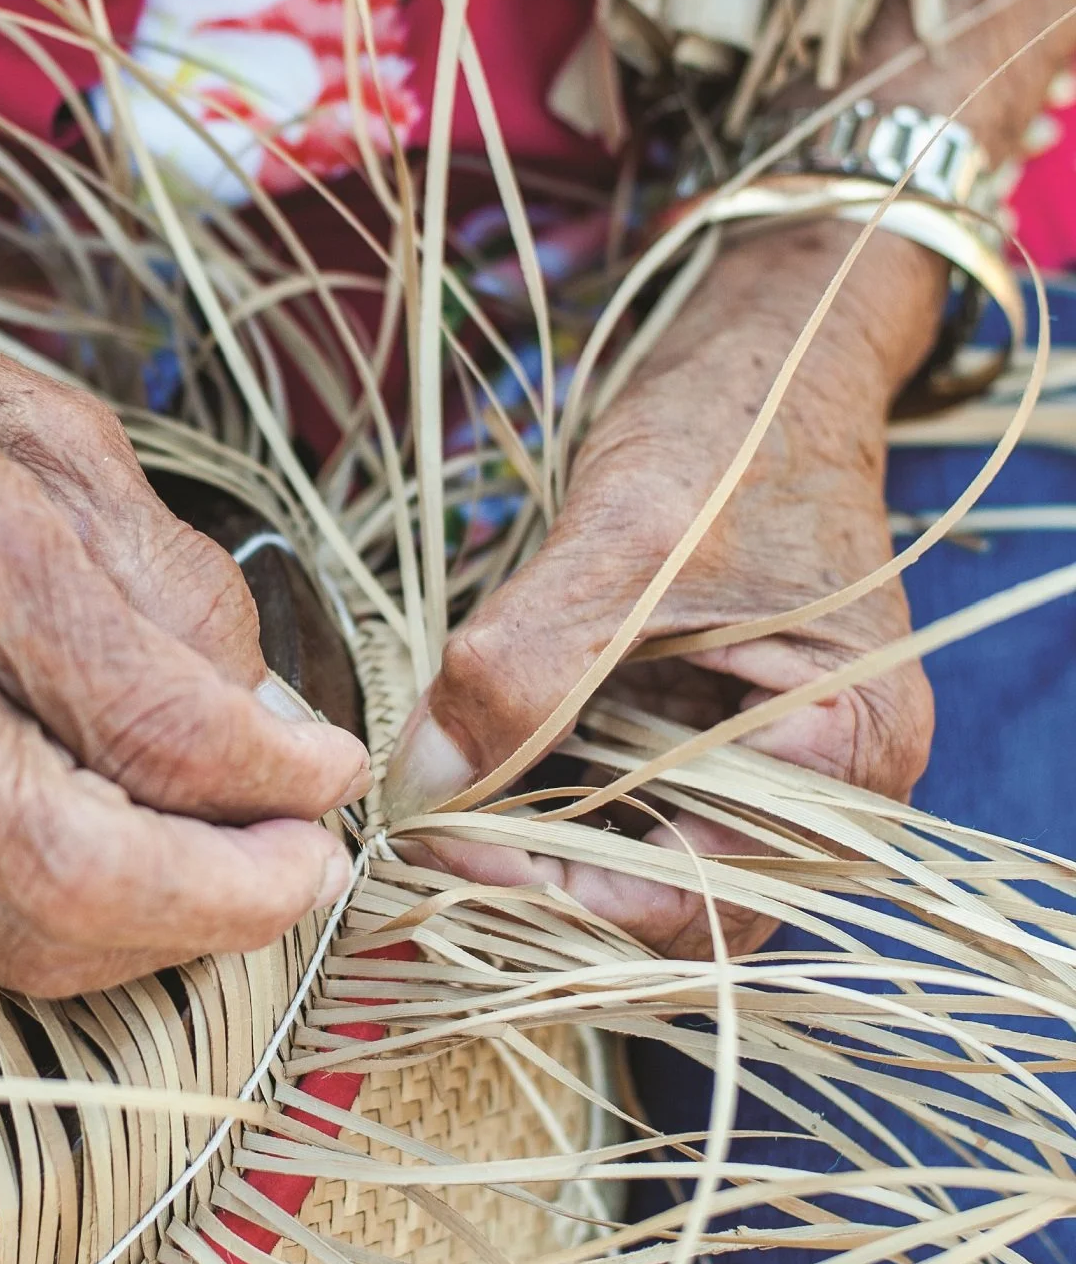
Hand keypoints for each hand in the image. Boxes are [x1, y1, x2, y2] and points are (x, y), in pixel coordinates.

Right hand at [0, 256, 367, 995]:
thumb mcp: (45, 424)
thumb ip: (167, 580)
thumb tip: (273, 724)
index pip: (141, 720)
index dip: (271, 775)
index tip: (336, 774)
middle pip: (70, 877)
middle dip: (227, 905)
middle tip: (313, 870)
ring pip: (15, 931)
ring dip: (159, 935)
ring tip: (245, 877)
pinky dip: (74, 922)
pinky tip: (137, 869)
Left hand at [385, 224, 943, 955]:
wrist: (770, 354)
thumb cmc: (733, 428)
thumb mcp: (627, 542)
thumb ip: (531, 667)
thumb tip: (426, 784)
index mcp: (849, 753)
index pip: (692, 897)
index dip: (553, 889)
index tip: (437, 841)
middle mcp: (831, 790)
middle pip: (671, 910)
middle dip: (536, 889)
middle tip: (416, 845)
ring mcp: (777, 768)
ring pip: (642, 869)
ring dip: (534, 854)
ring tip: (431, 816)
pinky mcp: (719, 736)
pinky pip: (632, 809)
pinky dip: (550, 804)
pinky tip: (474, 773)